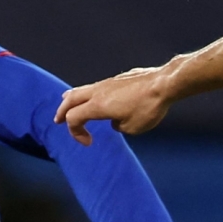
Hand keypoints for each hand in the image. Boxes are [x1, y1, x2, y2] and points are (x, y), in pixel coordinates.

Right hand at [56, 66, 172, 144]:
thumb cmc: (149, 107)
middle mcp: (99, 92)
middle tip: (58, 120)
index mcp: (98, 106)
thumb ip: (118, 126)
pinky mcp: (117, 79)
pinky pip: (96, 87)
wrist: (164, 84)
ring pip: (83, 89)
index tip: (88, 142)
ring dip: (73, 100)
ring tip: (68, 103)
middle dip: (62, 111)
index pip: (73, 118)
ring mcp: (107, 83)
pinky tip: (96, 99)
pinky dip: (89, 95)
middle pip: (70, 99)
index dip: (75, 132)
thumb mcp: (133, 127)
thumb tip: (115, 121)